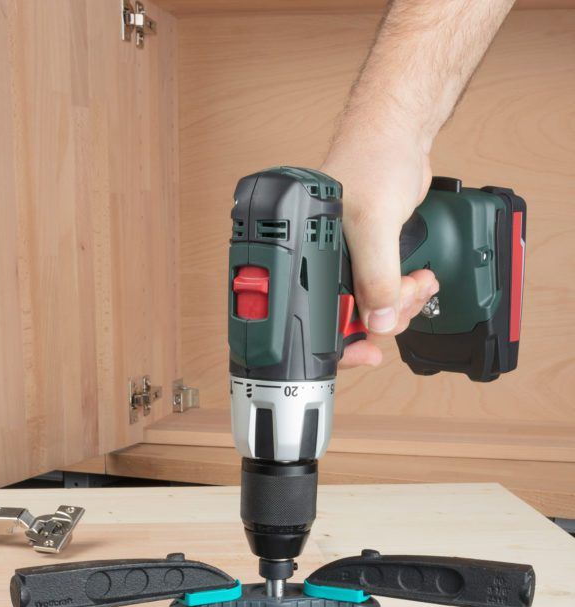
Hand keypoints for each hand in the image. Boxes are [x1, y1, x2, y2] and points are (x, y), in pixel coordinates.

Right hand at [323, 126, 438, 366]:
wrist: (398, 136)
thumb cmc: (373, 160)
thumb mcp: (374, 222)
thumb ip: (375, 275)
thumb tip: (376, 320)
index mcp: (305, 254)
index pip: (315, 317)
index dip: (342, 342)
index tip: (368, 354)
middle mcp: (321, 262)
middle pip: (348, 318)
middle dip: (384, 318)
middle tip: (405, 300)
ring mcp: (347, 261)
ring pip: (370, 308)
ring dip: (400, 305)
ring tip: (419, 285)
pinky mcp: (369, 257)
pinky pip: (383, 291)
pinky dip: (404, 293)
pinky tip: (418, 283)